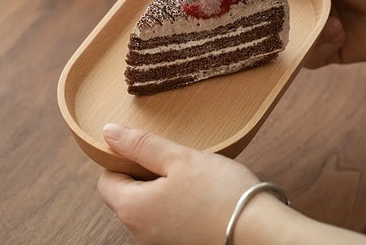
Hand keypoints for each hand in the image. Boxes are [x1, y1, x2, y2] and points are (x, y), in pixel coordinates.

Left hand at [97, 123, 260, 244]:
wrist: (259, 232)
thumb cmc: (219, 192)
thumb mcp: (179, 158)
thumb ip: (141, 144)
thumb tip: (108, 131)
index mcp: (133, 209)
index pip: (106, 181)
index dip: (121, 160)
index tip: (145, 149)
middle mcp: (139, 233)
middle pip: (126, 195)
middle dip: (143, 174)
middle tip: (172, 159)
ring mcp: (158, 243)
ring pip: (146, 207)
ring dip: (159, 188)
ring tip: (188, 176)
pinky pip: (164, 220)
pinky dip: (173, 204)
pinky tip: (196, 195)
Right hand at [242, 0, 365, 67]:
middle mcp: (302, 1)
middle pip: (266, 12)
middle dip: (264, 17)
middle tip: (253, 18)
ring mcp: (312, 26)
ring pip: (283, 39)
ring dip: (306, 32)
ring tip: (332, 23)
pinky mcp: (324, 49)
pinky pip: (305, 56)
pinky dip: (321, 47)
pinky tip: (340, 34)